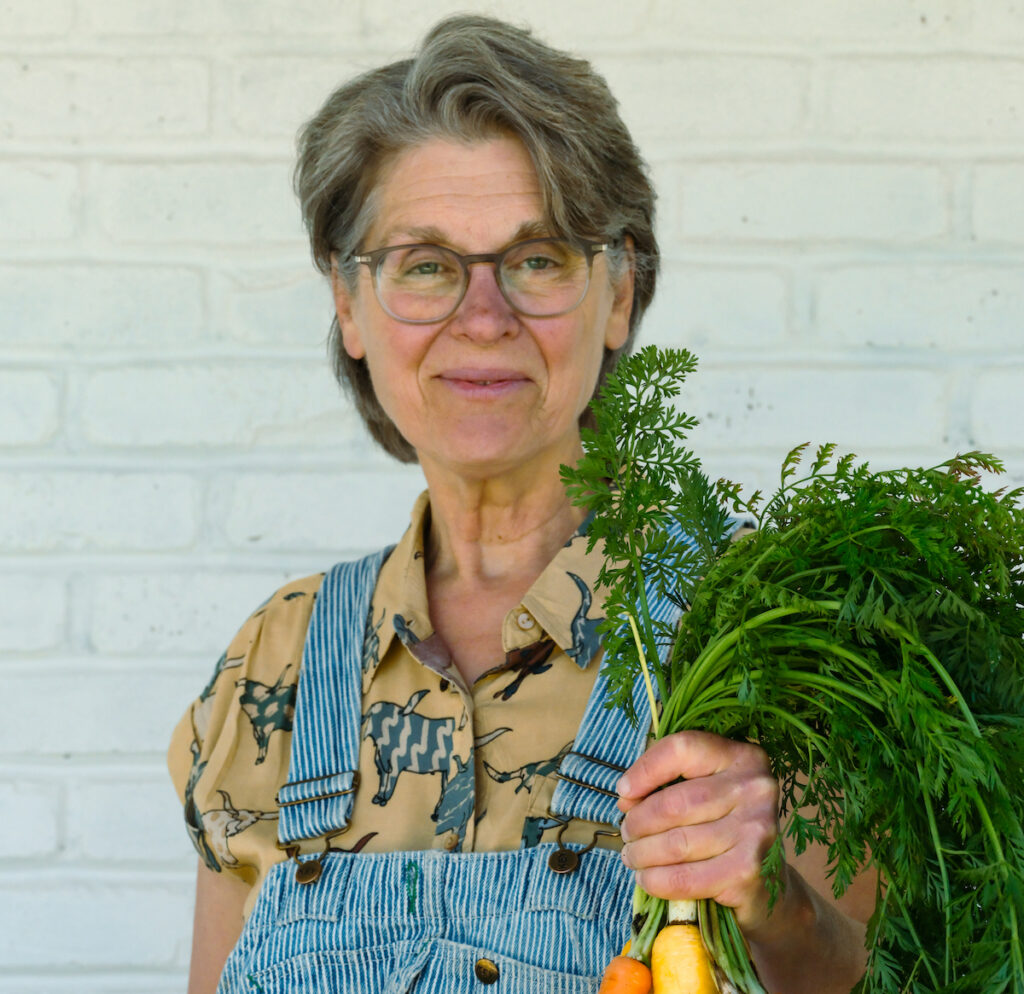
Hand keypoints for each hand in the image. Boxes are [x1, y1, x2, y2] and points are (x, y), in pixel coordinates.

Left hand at [617, 730, 782, 931]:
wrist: (767, 881)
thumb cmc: (724, 825)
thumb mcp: (705, 789)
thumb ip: (669, 782)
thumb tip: (627, 798)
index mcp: (742, 756)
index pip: (682, 749)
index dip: (645, 769)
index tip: (624, 792)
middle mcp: (755, 789)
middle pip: (675, 802)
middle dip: (639, 821)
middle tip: (626, 833)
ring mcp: (756, 831)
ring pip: (677, 843)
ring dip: (642, 853)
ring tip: (631, 856)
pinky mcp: (749, 871)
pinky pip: (686, 877)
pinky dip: (657, 880)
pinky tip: (646, 878)